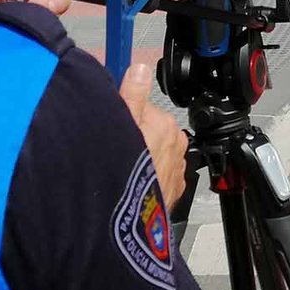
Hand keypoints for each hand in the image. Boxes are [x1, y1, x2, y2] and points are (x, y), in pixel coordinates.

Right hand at [120, 63, 187, 207]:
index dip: (123, 116)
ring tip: (123, 169)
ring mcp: (178, 167)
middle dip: (134, 136)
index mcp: (164, 124)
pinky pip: (159, 171)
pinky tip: (134, 182)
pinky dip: (148, 173)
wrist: (132, 220)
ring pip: (155, 150)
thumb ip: (132, 96)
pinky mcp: (174, 188)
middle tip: (115, 151)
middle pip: (149, 129)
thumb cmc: (126, 172)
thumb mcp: (121, 126)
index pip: (141, 108)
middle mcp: (177, 143)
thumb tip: (140, 69)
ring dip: (142, 156)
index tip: (112, 127)